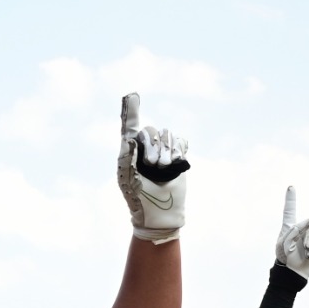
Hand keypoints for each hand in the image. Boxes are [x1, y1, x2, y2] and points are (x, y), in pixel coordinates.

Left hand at [116, 93, 189, 243]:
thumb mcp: (127, 177)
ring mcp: (162, 151)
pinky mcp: (178, 156)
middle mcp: (146, 148)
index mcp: (129, 150)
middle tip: (152, 166)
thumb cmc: (138, 197)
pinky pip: (181, 141)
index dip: (131, 110)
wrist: (160, 212)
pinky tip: (175, 166)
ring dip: (167, 153)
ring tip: (163, 170)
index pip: (130, 126)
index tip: (131, 95)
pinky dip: (179, 152)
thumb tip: (130, 137)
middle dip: (153, 147)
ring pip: (168, 135)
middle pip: (152, 130)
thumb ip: (127, 156)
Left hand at [275, 187, 308, 280]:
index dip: (290, 198)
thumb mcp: (285, 242)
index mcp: (289, 227)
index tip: (290, 186)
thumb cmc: (284, 258)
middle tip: (303, 249)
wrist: (292, 273)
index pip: (290, 210)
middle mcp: (301, 230)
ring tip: (306, 254)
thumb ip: (296, 228)